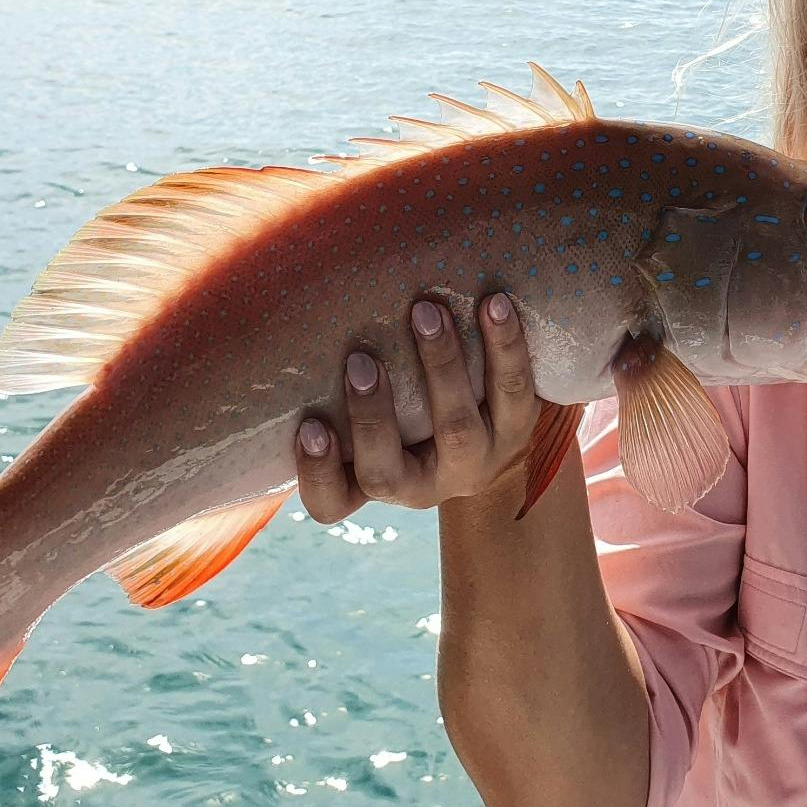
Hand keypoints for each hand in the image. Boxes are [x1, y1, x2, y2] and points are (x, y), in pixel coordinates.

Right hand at [294, 293, 540, 522]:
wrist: (497, 429)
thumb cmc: (408, 409)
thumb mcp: (372, 412)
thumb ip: (333, 385)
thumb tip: (287, 309)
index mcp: (374, 481)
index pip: (330, 502)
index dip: (317, 473)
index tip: (308, 426)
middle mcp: (423, 485)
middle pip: (388, 472)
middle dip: (372, 418)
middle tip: (360, 362)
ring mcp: (474, 460)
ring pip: (457, 428)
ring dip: (440, 367)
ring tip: (427, 313)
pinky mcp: (518, 427)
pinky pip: (514, 389)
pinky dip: (506, 345)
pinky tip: (494, 304)